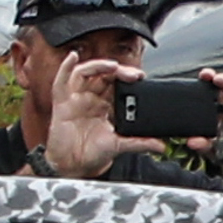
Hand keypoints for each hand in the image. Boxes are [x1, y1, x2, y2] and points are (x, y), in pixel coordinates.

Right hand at [46, 56, 160, 179]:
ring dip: (98, 66)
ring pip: (84, 73)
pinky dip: (65, 67)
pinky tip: (73, 56)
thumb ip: (140, 143)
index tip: (141, 77)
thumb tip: (161, 145)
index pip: (116, 84)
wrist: (75, 165)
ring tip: (112, 66)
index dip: (127, 77)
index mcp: (104, 105)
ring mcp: (75, 99)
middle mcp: (89, 98)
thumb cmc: (92, 152)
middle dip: (118, 71)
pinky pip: (61, 81)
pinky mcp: (62, 103)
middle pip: (102, 75)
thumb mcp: (119, 145)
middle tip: (133, 75)